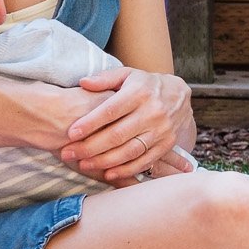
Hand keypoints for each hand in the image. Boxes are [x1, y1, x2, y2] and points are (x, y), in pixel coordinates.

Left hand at [57, 67, 194, 183]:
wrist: (179, 95)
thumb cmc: (145, 85)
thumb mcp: (127, 74)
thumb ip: (104, 79)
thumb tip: (83, 83)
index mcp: (139, 92)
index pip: (110, 111)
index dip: (90, 123)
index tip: (71, 133)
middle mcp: (152, 112)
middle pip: (117, 135)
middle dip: (90, 147)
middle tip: (69, 153)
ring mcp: (161, 130)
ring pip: (130, 151)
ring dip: (104, 161)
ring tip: (83, 165)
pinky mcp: (167, 144)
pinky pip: (145, 161)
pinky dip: (126, 170)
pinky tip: (108, 173)